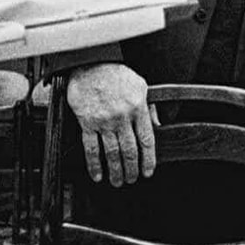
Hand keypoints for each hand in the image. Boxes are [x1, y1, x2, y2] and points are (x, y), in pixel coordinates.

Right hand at [66, 62, 157, 186]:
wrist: (89, 63)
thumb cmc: (114, 73)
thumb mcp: (140, 85)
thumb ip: (149, 106)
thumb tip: (157, 124)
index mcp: (137, 107)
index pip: (146, 140)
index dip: (148, 159)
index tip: (148, 171)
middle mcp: (122, 116)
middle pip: (130, 151)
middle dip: (132, 169)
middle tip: (131, 179)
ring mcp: (104, 121)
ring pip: (112, 153)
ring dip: (116, 171)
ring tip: (118, 181)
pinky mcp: (87, 122)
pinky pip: (91, 148)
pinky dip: (94, 165)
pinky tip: (97, 174)